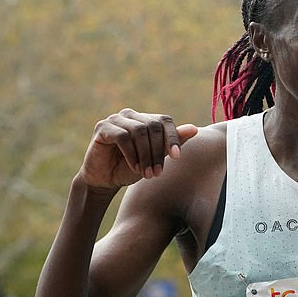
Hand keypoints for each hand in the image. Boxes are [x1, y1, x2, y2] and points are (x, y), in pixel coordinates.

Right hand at [78, 109, 198, 191]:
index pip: (164, 121)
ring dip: (145, 155)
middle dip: (158, 152)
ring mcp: (116, 119)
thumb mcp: (155, 158)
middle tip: (157, 173)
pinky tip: (133, 167)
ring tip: (146, 173)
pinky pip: (122, 136)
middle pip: (153, 126)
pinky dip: (131, 154)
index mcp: (145, 120)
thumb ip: (171, 143)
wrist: (105, 180)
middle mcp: (131, 115)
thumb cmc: (130, 168)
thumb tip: (194, 129)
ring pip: (139, 131)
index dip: (173, 138)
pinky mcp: (103, 127)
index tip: (177, 157)